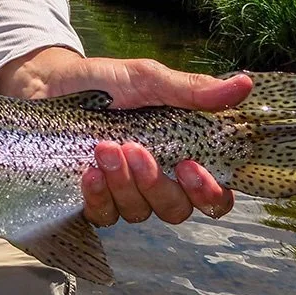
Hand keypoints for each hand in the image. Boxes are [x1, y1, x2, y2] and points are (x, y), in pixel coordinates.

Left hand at [0, 47, 253, 227]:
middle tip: (135, 150)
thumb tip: (245, 85)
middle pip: (176, 209)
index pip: (213, 194)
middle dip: (157, 184)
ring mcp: (124, 193)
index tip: (191, 168)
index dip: (210, 192)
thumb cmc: (105, 82)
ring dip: (124, 183)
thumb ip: (193, 91)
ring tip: (104, 147)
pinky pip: (103, 215)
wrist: (49, 83)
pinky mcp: (92, 199)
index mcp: (182, 154)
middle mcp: (158, 181)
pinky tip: (89, 172)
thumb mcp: (148, 79)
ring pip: (139, 212)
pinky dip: (98, 195)